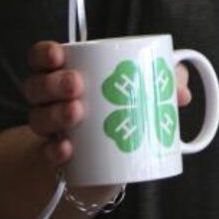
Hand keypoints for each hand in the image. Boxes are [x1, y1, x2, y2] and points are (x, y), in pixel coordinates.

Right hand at [23, 42, 193, 169]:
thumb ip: (165, 82)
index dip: (45, 54)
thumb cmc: (123, 111)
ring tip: (75, 113)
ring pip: (37, 118)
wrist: (109, 164)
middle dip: (53, 83)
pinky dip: (54, 151)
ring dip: (54, 114)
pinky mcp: (56, 158)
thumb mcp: (144, 91)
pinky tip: (67, 148)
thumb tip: (182, 93)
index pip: (43, 58)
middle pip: (36, 86)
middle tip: (77, 85)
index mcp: (68, 74)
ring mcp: (51, 130)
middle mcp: (51, 100)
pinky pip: (47, 154)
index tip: (59, 55)